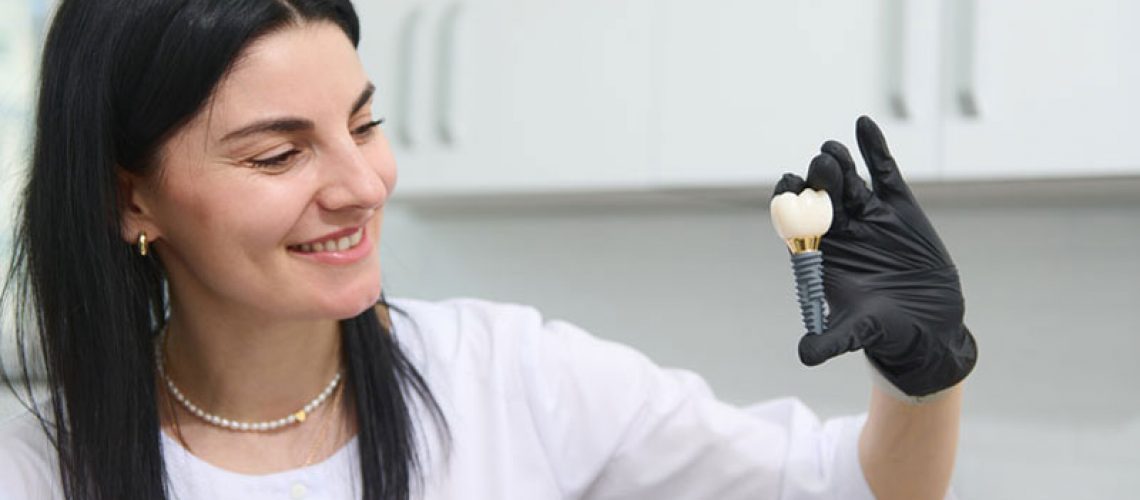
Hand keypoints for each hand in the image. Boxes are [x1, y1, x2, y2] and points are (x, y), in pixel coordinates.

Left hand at [773, 116, 976, 396]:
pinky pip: (883, 172)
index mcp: (818, 252)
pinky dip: (874, 149)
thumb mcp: (856, 333)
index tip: (787, 188)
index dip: (790, 202)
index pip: (794, 220)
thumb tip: (805, 355)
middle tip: (819, 169)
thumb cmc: (881, 331)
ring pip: (848, 180)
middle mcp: (837, 229)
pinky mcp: (897, 207)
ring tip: (833, 151)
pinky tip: (864, 124)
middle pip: (820, 195)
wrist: (925, 327)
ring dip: (839, 163)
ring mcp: (867, 215)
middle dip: (818, 181)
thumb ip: (830, 339)